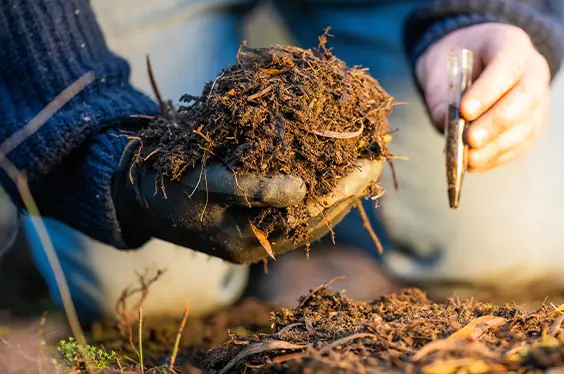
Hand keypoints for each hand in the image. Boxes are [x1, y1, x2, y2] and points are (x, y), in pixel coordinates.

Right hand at [111, 138, 382, 263]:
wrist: (135, 194)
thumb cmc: (165, 185)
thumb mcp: (202, 182)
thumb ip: (250, 188)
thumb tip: (302, 190)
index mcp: (244, 241)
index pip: (307, 217)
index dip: (341, 190)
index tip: (369, 164)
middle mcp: (256, 243)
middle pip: (316, 218)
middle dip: (349, 189)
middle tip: (377, 157)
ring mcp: (255, 234)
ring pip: (310, 215)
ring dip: (338, 189)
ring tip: (364, 162)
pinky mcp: (252, 221)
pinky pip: (295, 208)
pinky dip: (317, 188)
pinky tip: (334, 169)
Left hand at [416, 23, 550, 172]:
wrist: (475, 60)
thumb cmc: (456, 61)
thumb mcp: (440, 65)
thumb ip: (440, 92)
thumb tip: (445, 123)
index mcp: (511, 44)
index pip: (507, 66)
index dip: (488, 91)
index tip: (464, 111)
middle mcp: (533, 71)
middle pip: (525, 98)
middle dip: (496, 122)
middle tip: (470, 140)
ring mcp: (539, 99)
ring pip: (527, 125)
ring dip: (497, 146)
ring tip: (470, 159)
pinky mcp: (534, 124)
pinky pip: (522, 144)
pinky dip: (499, 156)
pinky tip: (477, 163)